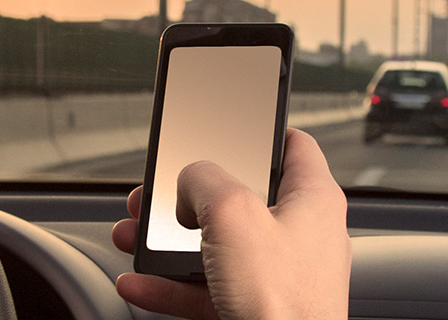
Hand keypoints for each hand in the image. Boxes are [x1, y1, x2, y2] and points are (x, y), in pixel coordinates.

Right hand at [109, 128, 351, 318]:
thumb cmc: (283, 301)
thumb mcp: (231, 214)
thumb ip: (204, 180)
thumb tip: (190, 181)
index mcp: (313, 199)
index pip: (292, 145)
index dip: (259, 129)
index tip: (227, 125)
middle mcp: (301, 235)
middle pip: (239, 199)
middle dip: (187, 197)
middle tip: (156, 194)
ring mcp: (279, 277)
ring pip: (216, 247)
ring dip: (168, 242)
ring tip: (134, 235)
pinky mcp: (258, 311)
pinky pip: (208, 290)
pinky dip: (171, 286)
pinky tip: (140, 281)